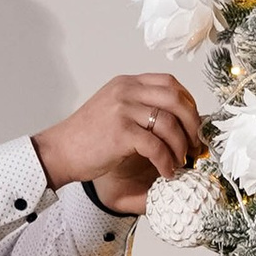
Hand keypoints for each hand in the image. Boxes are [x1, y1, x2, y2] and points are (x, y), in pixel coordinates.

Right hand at [35, 76, 204, 212]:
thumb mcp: (115, 110)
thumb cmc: (87, 137)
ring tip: (180, 162)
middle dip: (192, 124)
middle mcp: (126, 91)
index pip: (170, 83)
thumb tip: (177, 119)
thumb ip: (140, 107)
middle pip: (176, 100)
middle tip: (195, 145)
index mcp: (127, 83)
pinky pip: (156, 146)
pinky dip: (166, 161)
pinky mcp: (121, 132)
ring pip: (169, 123)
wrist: (60, 151)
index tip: (194, 124)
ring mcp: (123, 110)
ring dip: (181, 147)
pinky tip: (167, 173)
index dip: (188, 103)